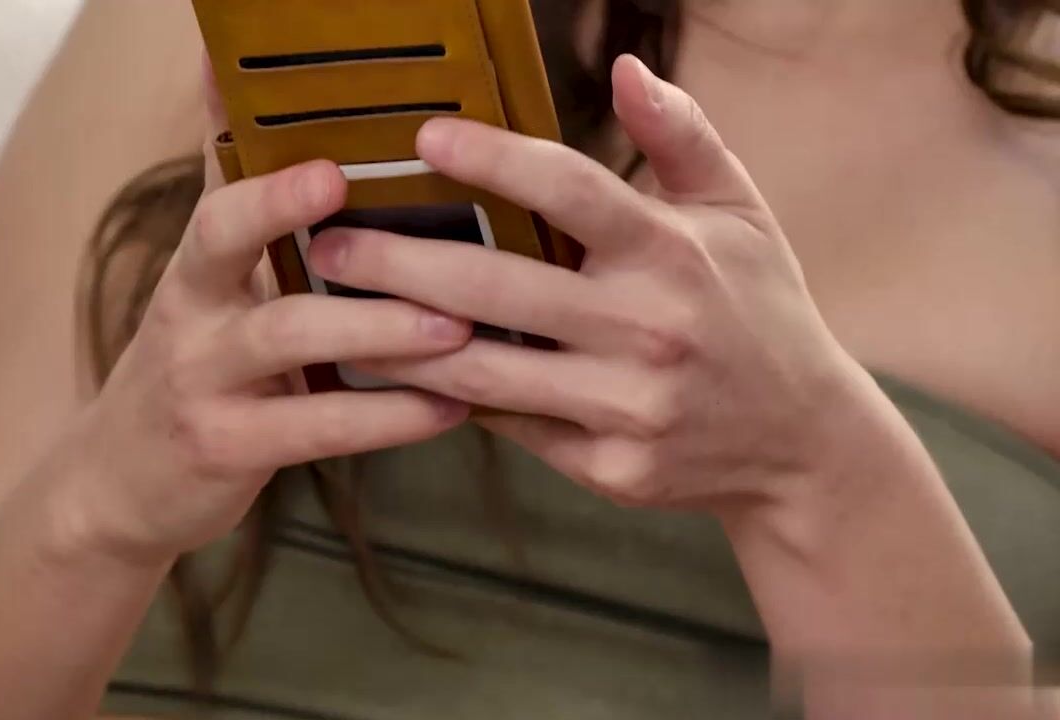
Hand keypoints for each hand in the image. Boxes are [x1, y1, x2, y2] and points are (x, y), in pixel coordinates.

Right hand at [62, 157, 472, 564]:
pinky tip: (449, 409)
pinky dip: (387, 417)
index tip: (331, 161)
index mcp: (194, 271)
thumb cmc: (189, 370)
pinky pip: (317, 426)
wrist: (115, 484)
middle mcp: (189, 314)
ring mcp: (203, 383)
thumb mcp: (203, 296)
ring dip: (378, 328)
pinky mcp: (229, 448)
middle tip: (396, 217)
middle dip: (294, 213)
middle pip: (227, 243)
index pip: (218, 202)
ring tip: (457, 326)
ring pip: (287, 336)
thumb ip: (242, 216)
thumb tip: (242, 105)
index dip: (268, 180)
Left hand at [307, 55, 874, 512]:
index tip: (424, 138)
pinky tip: (398, 374)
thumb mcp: (739, 215)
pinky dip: (450, 399)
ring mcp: (628, 406)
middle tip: (330, 244)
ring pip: (485, 370)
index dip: (494, 159)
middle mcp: (649, 329)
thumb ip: (682, 138)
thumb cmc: (759, 312)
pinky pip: (512, 424)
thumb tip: (624, 72)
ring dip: (399, 343)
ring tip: (338, 314)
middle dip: (401, 264)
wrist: (801, 443)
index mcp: (673, 253)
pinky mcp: (611, 466)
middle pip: (499, 288)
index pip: (572, 190)